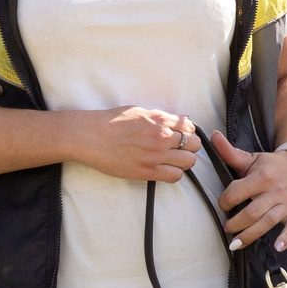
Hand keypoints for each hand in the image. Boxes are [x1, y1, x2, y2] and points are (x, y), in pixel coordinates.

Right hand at [73, 106, 203, 183]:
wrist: (91, 136)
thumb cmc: (111, 121)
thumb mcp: (139, 112)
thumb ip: (161, 117)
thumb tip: (181, 119)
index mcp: (160, 120)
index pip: (190, 127)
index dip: (187, 133)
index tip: (180, 136)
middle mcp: (162, 136)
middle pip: (194, 145)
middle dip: (190, 147)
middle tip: (178, 149)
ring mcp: (156, 155)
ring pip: (189, 161)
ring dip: (184, 161)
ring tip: (172, 161)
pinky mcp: (148, 171)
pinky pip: (175, 176)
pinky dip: (174, 173)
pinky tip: (164, 170)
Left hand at [210, 132, 286, 252]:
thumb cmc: (272, 165)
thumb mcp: (251, 158)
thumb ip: (229, 151)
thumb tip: (212, 136)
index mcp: (262, 177)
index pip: (237, 192)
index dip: (225, 201)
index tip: (223, 205)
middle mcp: (276, 191)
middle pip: (252, 212)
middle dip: (235, 223)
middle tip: (227, 228)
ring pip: (267, 222)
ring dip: (250, 235)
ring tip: (236, 244)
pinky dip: (285, 238)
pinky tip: (278, 248)